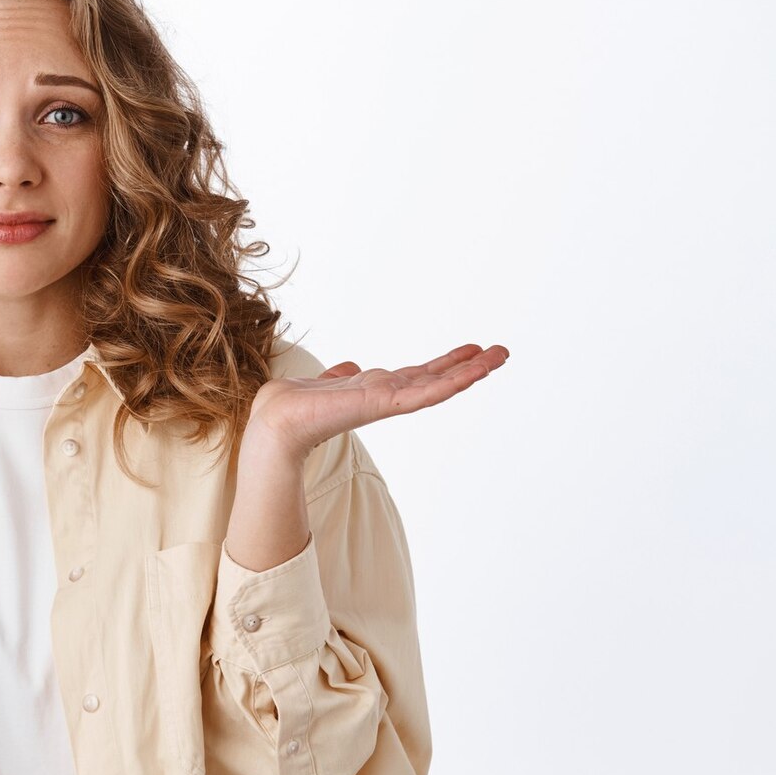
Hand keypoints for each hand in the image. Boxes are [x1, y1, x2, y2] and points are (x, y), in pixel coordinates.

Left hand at [245, 343, 509, 458]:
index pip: (416, 376)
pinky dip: (447, 383)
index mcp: (373, 390)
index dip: (444, 364)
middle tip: (501, 353)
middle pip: (433, 379)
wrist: (274, 422)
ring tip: (497, 358)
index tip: (471, 352)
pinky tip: (470, 374)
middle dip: (467, 367)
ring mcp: (385, 402)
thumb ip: (339, 377)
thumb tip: (349, 367)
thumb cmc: (291, 406)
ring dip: (467, 372)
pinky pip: (421, 394)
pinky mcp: (381, 405)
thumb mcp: (323, 383)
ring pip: (435, 386)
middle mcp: (384, 396)